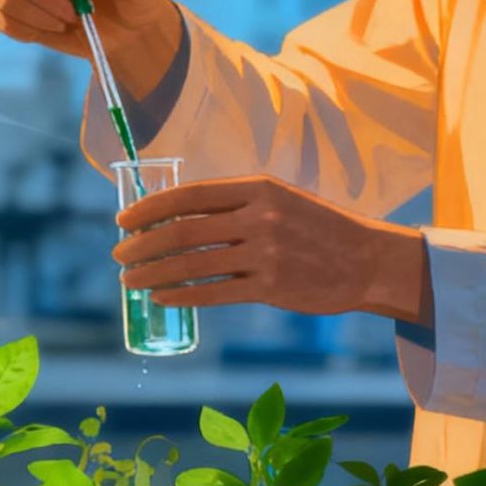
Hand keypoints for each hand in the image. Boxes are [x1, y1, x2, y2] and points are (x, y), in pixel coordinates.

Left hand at [113, 176, 434, 325]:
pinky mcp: (272, 287)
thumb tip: (174, 214)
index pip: (188, 195)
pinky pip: (213, 292)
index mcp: (256, 188)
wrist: (367, 260)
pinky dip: (181, 295)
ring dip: (152, 273)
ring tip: (130, 280)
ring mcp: (266, 253)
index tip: (124, 220)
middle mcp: (259, 217)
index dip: (149, 208)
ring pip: (191, 263)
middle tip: (118, 254)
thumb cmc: (315, 227)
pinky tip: (162, 297)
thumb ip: (233, 203)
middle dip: (141, 243)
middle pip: (182, 230)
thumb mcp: (278, 198)